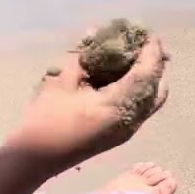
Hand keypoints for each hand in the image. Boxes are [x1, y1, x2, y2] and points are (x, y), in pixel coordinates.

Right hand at [3, 31, 169, 173]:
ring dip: (148, 78)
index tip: (148, 34)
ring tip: (133, 59)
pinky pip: (141, 109)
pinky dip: (139, 90)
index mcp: (116, 106)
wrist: (36, 159)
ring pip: (152, 101)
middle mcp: (129, 120)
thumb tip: (95, 35)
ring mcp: (127, 130)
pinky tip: (122, 77)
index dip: (151, 52)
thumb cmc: (46, 119)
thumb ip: (83, 59)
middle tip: (142, 47)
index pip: (146, 74)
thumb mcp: (62, 82)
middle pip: (158, 89)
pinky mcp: (120, 135)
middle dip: (155, 66)